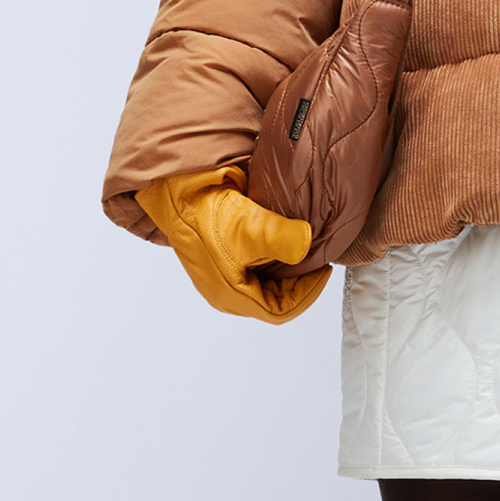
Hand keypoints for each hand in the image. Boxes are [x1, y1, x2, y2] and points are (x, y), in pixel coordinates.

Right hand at [133, 165, 329, 323]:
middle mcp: (227, 292)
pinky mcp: (223, 261)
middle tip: (318, 258)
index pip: (281, 310)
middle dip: (300, 282)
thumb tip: (308, 244)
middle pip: (275, 300)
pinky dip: (275, 259)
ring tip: (305, 249)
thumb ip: (281, 237)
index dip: (308, 292)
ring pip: (267, 284)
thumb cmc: (204, 212)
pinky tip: (284, 241)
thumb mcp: (248, 225)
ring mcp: (224, 277)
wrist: (176, 190)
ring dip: (287, 269)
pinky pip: (256, 269)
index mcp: (231, 296)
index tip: (324, 268)